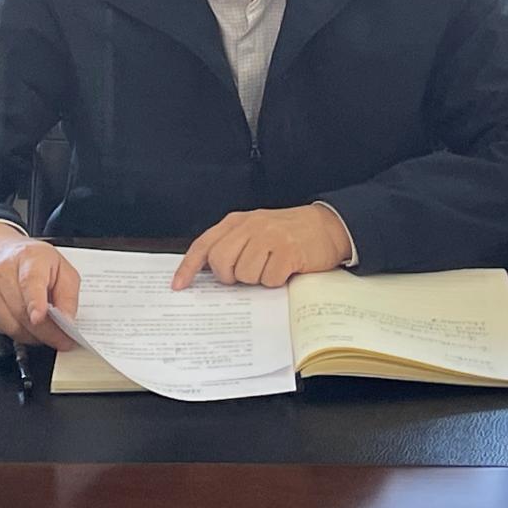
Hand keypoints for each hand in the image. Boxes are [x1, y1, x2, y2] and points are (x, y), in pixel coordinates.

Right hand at [0, 224, 80, 349]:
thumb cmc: (31, 261)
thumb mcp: (60, 267)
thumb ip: (68, 294)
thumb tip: (68, 320)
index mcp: (29, 258)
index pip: (30, 281)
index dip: (35, 301)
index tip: (39, 316)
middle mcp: (4, 273)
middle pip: (23, 311)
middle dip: (47, 332)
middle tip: (63, 340)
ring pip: (14, 327)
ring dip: (35, 336)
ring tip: (47, 330)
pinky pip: (5, 331)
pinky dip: (21, 334)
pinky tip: (29, 325)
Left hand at [173, 204, 350, 289]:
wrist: (329, 226)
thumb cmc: (289, 232)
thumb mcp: (257, 230)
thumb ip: (234, 244)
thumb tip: (208, 272)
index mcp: (238, 222)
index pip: (205, 244)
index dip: (188, 266)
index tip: (179, 285)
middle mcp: (251, 226)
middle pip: (221, 262)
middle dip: (230, 276)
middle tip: (247, 275)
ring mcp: (269, 237)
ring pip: (244, 274)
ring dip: (257, 279)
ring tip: (272, 267)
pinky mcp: (287, 252)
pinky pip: (269, 280)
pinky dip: (277, 282)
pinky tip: (286, 269)